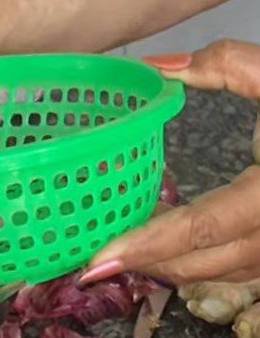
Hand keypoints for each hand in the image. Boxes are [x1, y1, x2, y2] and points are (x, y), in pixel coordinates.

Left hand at [79, 39, 259, 285]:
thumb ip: (225, 64)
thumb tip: (154, 66)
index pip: (202, 225)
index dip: (147, 243)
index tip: (98, 259)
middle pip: (207, 260)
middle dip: (150, 262)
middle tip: (94, 262)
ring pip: (227, 273)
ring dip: (175, 267)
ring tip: (127, 254)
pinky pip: (250, 269)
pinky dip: (208, 263)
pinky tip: (177, 250)